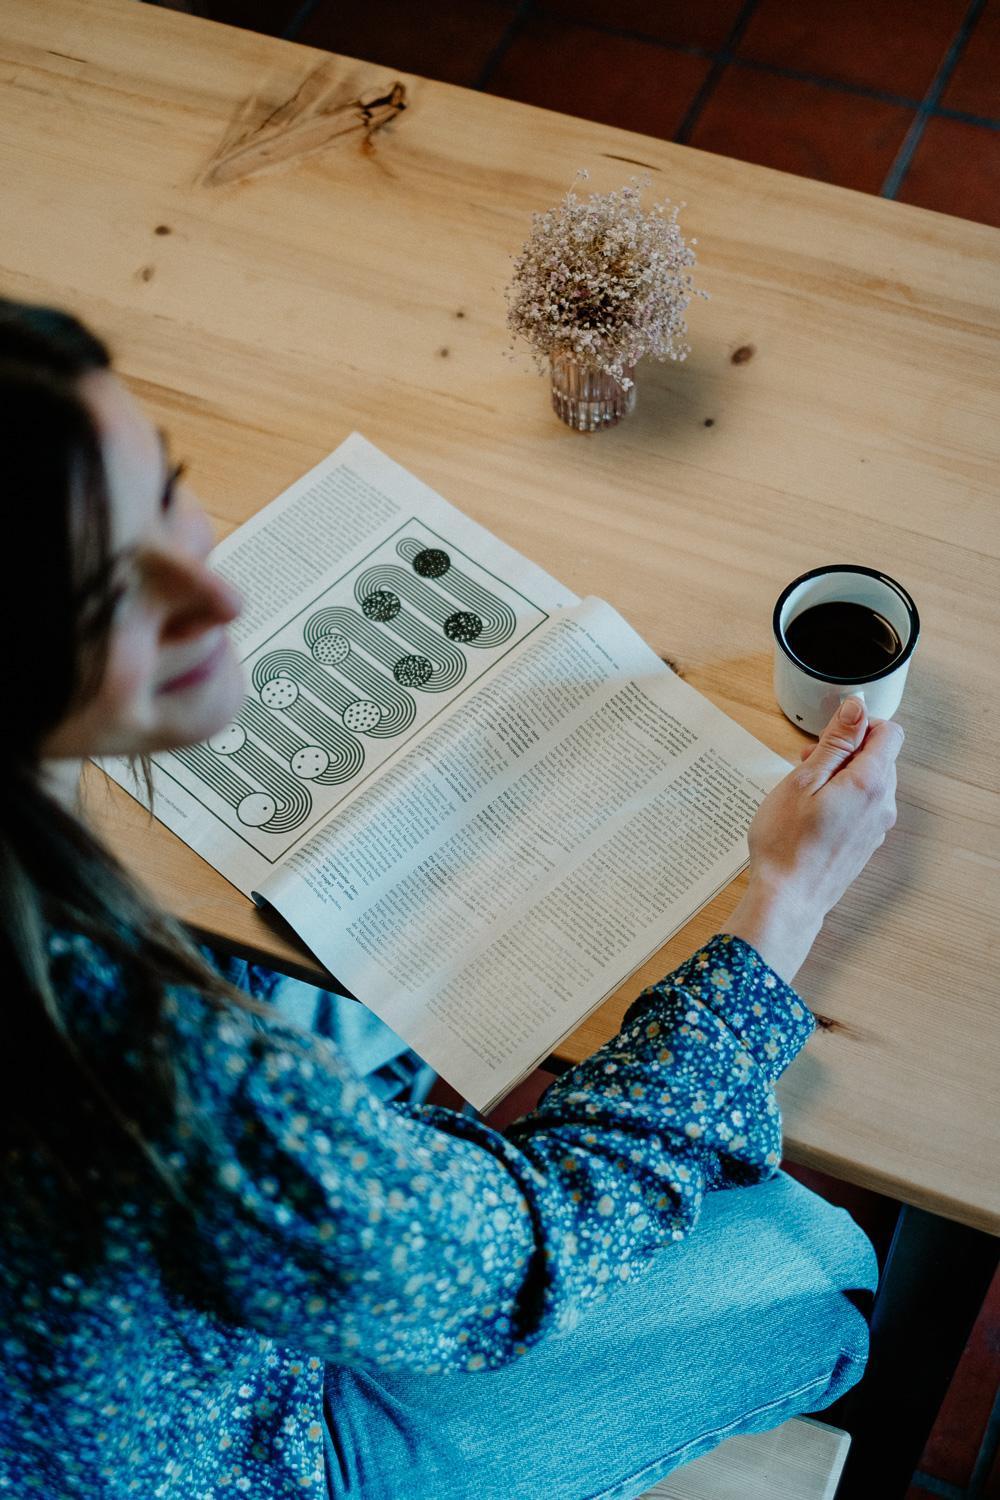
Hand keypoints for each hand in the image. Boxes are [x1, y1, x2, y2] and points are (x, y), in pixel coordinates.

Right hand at [721, 697, 903, 982]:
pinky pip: (863, 806)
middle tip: (807, 763)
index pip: (889, 732)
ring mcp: (877, 826)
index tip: (829, 734)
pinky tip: (812, 812)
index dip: (860, 724)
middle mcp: (882, 804)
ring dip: (842, 774)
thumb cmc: (787, 843)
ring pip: (870, 782)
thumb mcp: (804, 780)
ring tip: (805, 789)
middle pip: (880, 757)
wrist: (788, 899)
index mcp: (870, 783)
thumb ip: (836, 741)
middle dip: (846, 750)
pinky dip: (843, 798)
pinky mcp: (866, 842)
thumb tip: (857, 708)